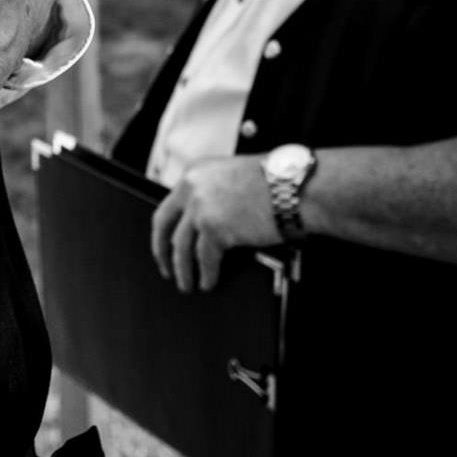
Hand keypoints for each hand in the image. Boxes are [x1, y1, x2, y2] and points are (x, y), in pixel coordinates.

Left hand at [149, 155, 278, 292]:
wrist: (294, 186)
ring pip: (181, 247)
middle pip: (164, 225)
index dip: (166, 228)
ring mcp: (200, 208)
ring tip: (186, 284)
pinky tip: (208, 282)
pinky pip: (204, 259)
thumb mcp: (233, 176)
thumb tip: (206, 220)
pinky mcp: (214, 228)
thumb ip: (214, 193)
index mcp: (195, 172)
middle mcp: (192, 187)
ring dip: (183, 270)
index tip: (164, 241)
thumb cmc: (276, 181)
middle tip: (166, 267)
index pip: (170, 204)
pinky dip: (206, 274)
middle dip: (162, 251)